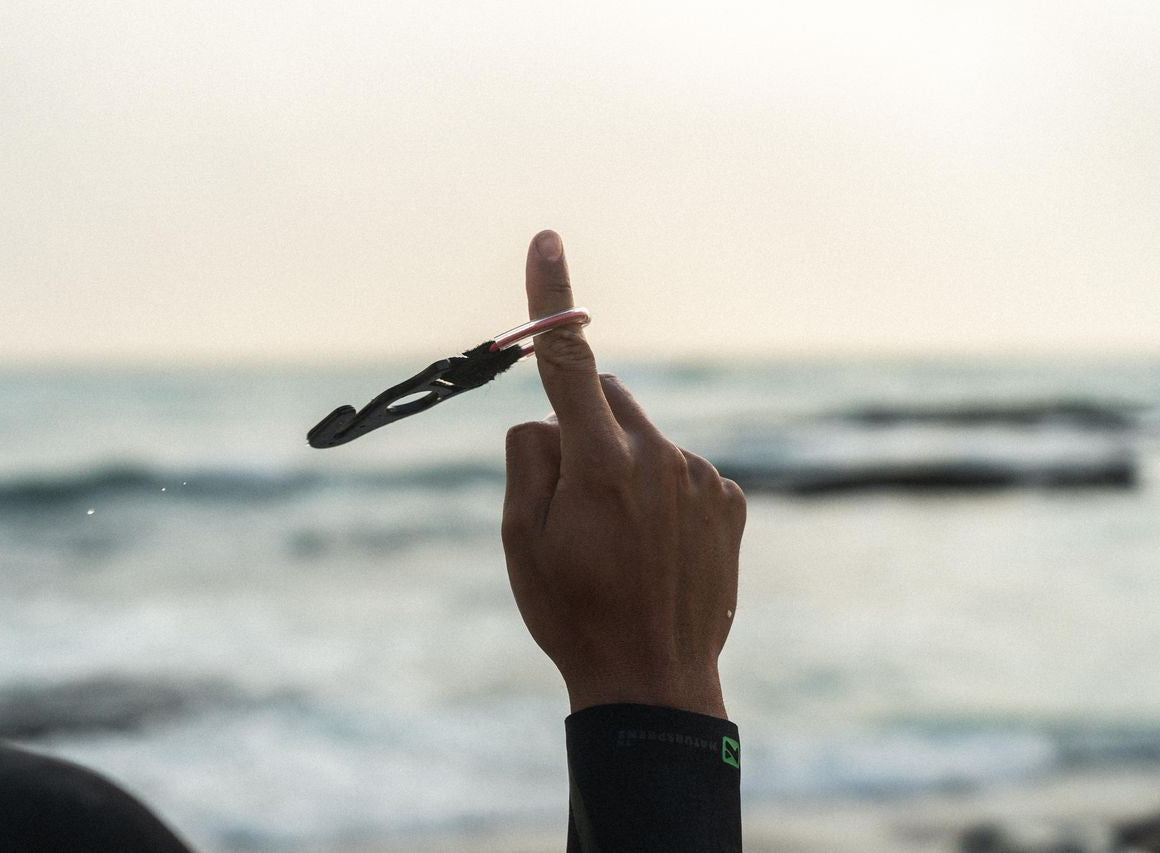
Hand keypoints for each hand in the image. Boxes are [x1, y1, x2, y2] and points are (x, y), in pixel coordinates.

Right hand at [501, 231, 745, 718]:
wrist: (653, 681)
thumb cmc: (573, 612)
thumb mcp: (521, 540)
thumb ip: (528, 460)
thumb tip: (547, 420)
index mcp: (600, 463)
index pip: (567, 362)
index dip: (551, 298)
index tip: (546, 239)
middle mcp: (660, 456)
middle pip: (607, 400)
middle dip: (582, 427)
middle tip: (570, 499)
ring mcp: (703, 478)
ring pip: (645, 439)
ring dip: (623, 465)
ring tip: (619, 540)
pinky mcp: (732, 501)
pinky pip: (683, 470)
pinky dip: (664, 491)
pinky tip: (657, 547)